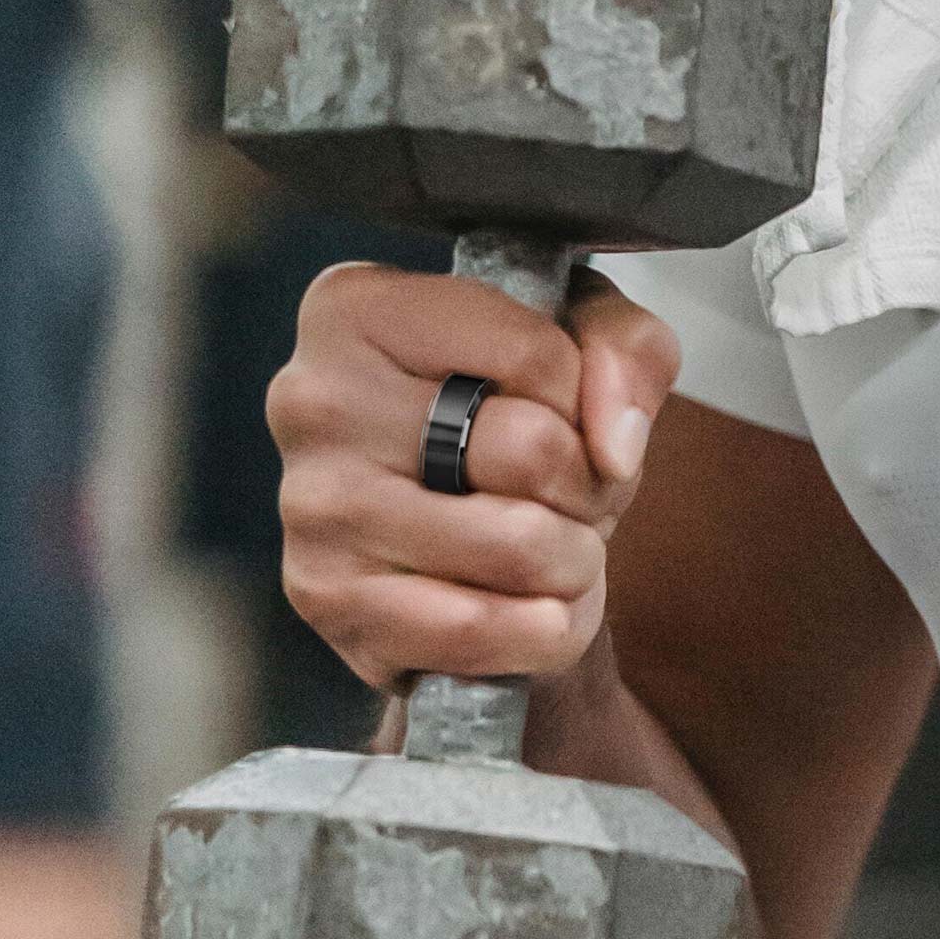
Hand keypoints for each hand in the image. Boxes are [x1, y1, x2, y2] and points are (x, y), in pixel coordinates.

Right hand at [265, 262, 680, 690]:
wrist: (462, 546)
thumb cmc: (519, 422)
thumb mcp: (588, 345)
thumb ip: (629, 351)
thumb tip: (614, 443)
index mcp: (358, 307)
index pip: (539, 355)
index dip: (589, 401)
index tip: (569, 415)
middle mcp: (312, 398)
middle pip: (530, 451)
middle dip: (587, 488)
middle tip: (570, 495)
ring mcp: (310, 506)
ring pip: (517, 546)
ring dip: (573, 563)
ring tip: (552, 549)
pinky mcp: (327, 603)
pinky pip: (479, 631)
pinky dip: (542, 631)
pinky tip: (531, 610)